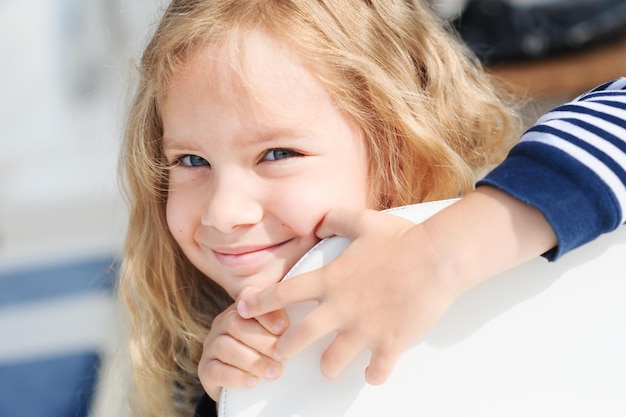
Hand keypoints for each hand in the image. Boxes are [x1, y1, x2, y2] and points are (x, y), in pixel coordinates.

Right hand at [198, 288, 288, 400]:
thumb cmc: (267, 353)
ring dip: (253, 361)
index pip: (248, 297)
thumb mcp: (277, 336)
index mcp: (241, 308)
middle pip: (236, 323)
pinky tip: (253, 382)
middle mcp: (222, 322)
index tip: (284, 327)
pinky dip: (237, 377)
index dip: (266, 312)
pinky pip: (216, 370)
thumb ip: (286, 326)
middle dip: (263, 341)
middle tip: (284, 356)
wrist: (243, 384)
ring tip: (275, 372)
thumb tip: (308, 325)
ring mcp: (211, 345)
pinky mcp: (205, 369)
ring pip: (226, 347)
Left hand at [237, 208, 465, 384]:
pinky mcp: (390, 343)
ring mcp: (364, 329)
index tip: (243, 309)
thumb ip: (335, 220)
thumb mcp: (363, 220)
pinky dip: (374, 373)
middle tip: (281, 353)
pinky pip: (376, 370)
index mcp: (331, 280)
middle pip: (299, 338)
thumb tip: (320, 223)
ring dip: (329, 367)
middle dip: (284, 349)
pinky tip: (374, 371)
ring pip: (333, 362)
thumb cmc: (401, 238)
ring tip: (331, 367)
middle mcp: (341, 308)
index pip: (284, 293)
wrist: (436, 258)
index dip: (260, 302)